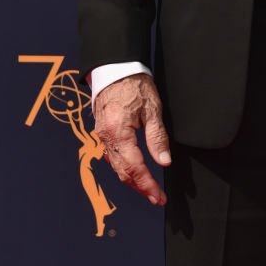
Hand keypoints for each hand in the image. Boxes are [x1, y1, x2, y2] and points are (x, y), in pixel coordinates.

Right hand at [94, 73, 170, 205]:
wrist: (115, 68)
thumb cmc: (134, 84)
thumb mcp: (152, 108)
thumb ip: (157, 137)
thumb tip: (164, 161)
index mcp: (118, 132)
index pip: (134, 168)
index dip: (147, 184)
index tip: (159, 196)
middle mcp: (106, 137)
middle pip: (123, 172)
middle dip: (140, 187)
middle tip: (156, 197)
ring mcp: (102, 136)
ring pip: (116, 167)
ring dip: (132, 180)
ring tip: (148, 188)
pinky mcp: (103, 132)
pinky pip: (112, 156)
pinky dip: (124, 168)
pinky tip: (134, 171)